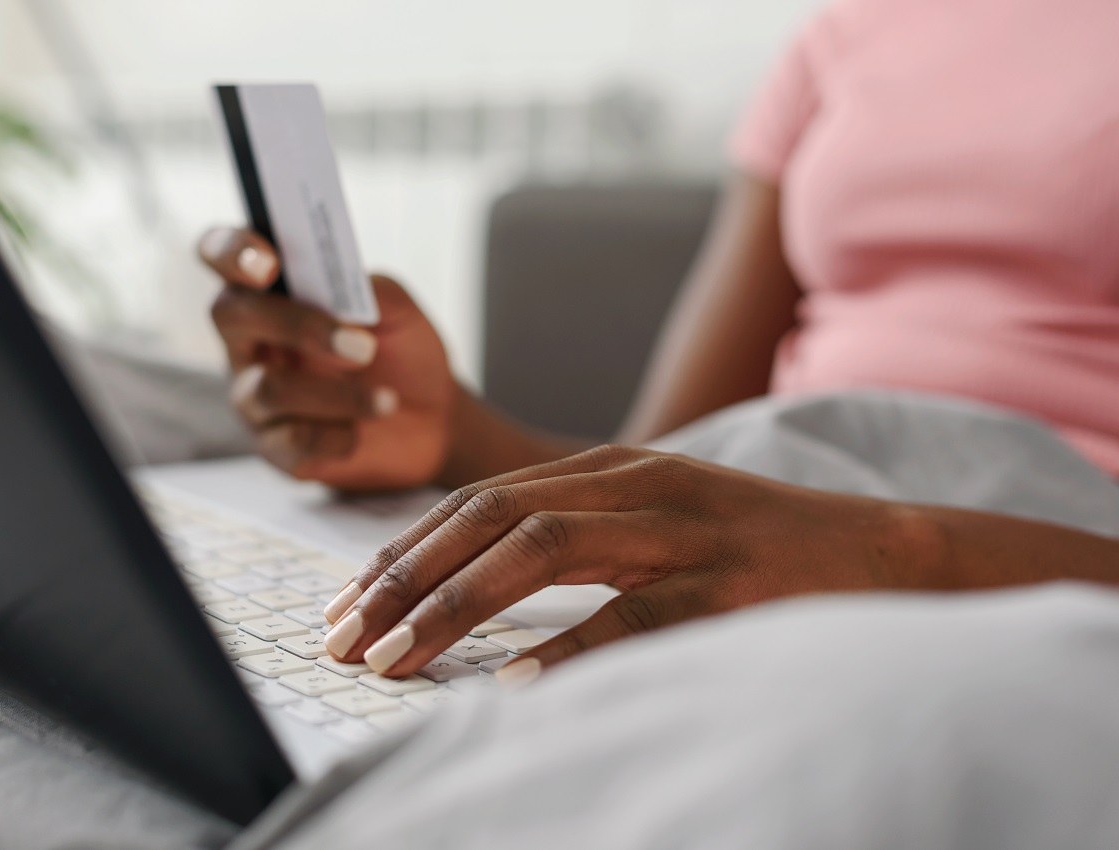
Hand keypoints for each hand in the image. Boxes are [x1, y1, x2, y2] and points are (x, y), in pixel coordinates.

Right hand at [200, 227, 455, 490]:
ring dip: (339, 394)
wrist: (431, 418)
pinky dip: (341, 435)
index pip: (222, 255)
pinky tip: (365, 432)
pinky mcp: (273, 447)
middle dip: (296, 325)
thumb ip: (370, 289)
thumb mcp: (398, 309)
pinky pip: (293, 439)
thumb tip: (347, 291)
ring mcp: (254, 396)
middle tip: (363, 345)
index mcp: (271, 291)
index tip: (270, 263)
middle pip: (231, 314)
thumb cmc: (400, 351)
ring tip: (388, 400)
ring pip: (269, 388)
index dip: (232, 251)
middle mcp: (248, 340)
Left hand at [321, 445, 925, 681]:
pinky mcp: (728, 580)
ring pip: (543, 547)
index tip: (346, 601)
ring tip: (393, 657)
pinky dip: (567, 646)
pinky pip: (635, 611)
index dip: (403, 548)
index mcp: (612, 468)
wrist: (886, 550)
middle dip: (403, 576)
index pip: (479, 499)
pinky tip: (512, 684)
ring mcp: (683, 526)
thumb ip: (577, 541)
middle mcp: (636, 482)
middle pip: (490, 514)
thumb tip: (478, 595)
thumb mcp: (656, 525)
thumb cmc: (758, 550)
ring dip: (454, 604)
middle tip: (341, 636)